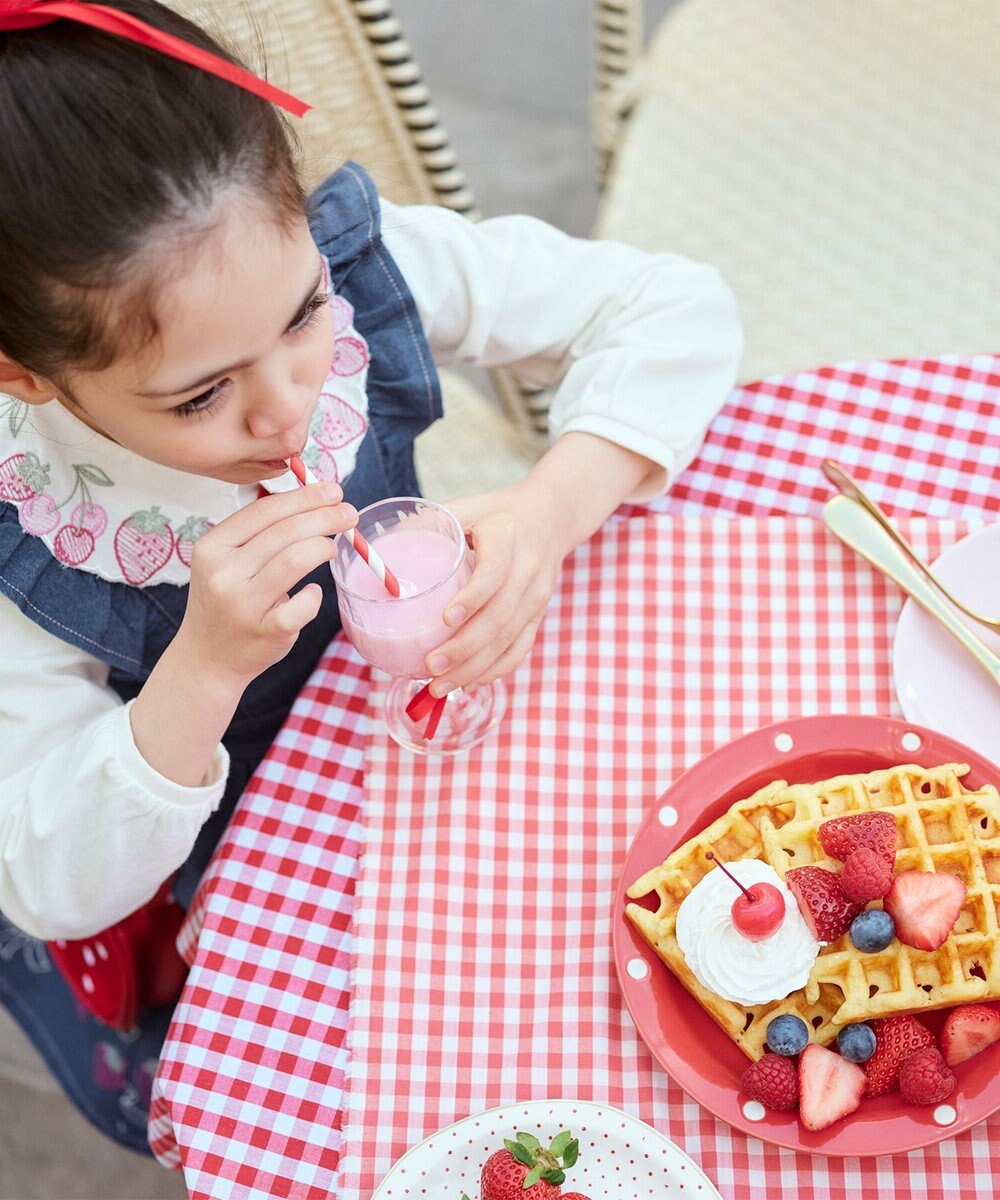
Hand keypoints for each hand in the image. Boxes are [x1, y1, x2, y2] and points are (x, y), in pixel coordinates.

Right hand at [176, 482, 356, 687]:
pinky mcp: (267, 632)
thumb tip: (313, 501)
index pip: (264, 510)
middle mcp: (223, 573)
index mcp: (212, 547)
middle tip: (349, 513)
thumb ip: (259, 534)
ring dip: (323, 547)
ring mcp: (244, 604)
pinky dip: (315, 594)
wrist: (206, 658)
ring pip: (295, 560)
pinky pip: (304, 603)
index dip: (304, 497)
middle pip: (285, 532)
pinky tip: (313, 592)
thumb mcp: (225, 562)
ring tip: (334, 546)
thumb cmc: (226, 601)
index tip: (333, 491)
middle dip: (324, 517)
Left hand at [424, 481, 570, 695]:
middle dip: (464, 648)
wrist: (549, 518)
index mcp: (507, 537)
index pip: (494, 573)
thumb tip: (378, 550)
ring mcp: (538, 596)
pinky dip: (494, 671)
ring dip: (474, 668)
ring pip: (509, 640)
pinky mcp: (539, 614)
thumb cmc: (496, 514)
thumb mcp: (466, 506)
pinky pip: (519, 649)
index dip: (472, 599)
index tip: (445, 620)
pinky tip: (468, 683)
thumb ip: (427, 524)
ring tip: (439, 686)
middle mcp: (529, 569)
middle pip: (500, 617)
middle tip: (430, 665)